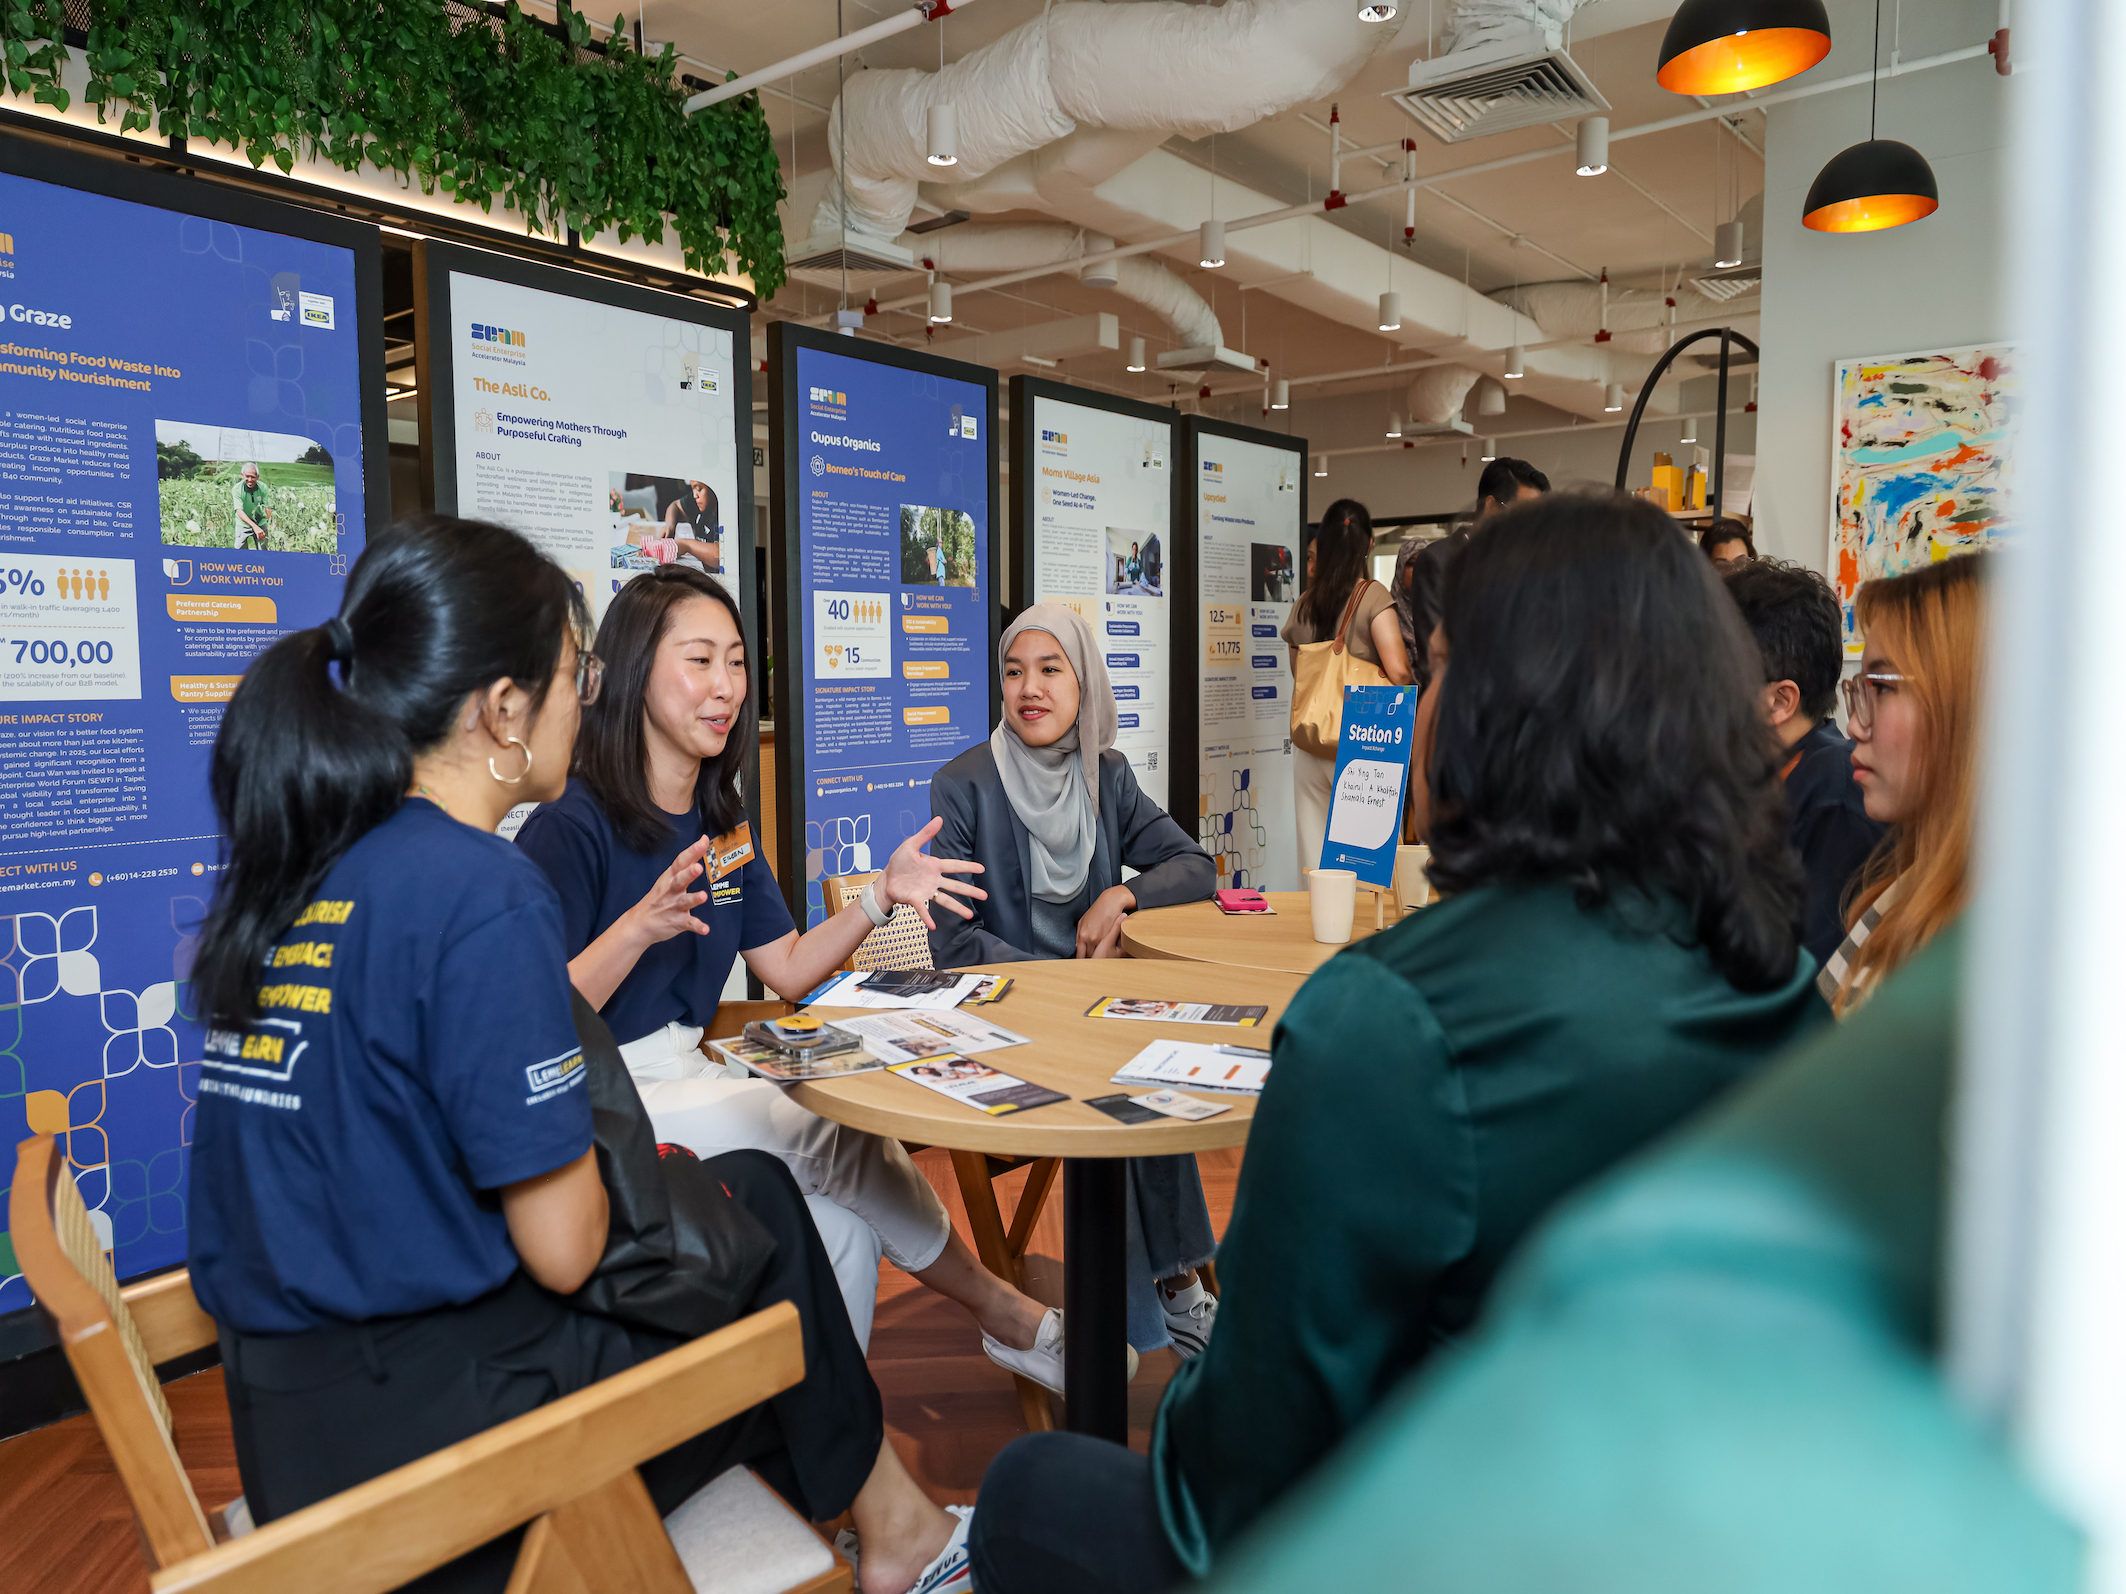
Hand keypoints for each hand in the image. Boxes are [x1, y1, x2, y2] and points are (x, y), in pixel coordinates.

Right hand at [625, 835, 712, 943]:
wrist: (640, 923)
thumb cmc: (659, 897)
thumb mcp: (668, 878)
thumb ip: (686, 864)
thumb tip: (702, 844)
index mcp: (670, 878)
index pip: (681, 862)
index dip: (692, 851)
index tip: (704, 841)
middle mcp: (671, 890)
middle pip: (680, 880)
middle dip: (688, 873)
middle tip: (698, 867)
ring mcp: (673, 906)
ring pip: (684, 901)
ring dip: (693, 898)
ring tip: (703, 896)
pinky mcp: (676, 921)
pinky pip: (688, 924)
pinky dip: (697, 926)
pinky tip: (705, 929)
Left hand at [879, 816, 986, 930]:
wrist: (886, 878)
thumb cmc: (899, 862)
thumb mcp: (910, 844)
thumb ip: (925, 834)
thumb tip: (939, 819)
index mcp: (934, 866)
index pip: (955, 866)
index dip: (968, 867)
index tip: (982, 869)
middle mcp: (934, 880)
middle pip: (955, 886)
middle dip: (970, 891)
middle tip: (984, 896)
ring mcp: (926, 891)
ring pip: (945, 900)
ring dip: (957, 907)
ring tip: (969, 915)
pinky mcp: (915, 900)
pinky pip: (923, 909)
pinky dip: (928, 917)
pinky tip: (933, 925)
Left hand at [1075, 884, 1135, 958]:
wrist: (1111, 902)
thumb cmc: (1098, 910)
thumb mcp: (1084, 921)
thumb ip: (1079, 935)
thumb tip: (1077, 946)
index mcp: (1081, 935)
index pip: (1080, 955)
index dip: (1082, 961)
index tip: (1085, 964)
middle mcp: (1088, 939)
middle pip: (1088, 958)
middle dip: (1091, 961)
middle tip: (1094, 964)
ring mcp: (1099, 939)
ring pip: (1098, 956)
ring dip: (1100, 958)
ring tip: (1102, 960)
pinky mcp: (1109, 937)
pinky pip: (1108, 950)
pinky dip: (1108, 952)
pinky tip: (1109, 953)